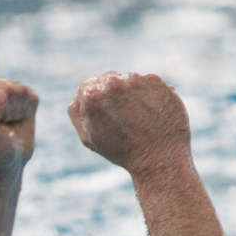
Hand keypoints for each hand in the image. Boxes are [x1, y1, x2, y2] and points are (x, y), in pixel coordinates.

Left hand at [0, 74, 38, 179]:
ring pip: (20, 91)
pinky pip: (31, 97)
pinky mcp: (16, 91)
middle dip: (9, 111)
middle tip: (1, 127)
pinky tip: (17, 120)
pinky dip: (28, 112)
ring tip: (8, 124)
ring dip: (19, 113)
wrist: (6, 162)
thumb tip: (0, 94)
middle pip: (8, 88)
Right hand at [68, 72, 190, 178]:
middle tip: (123, 117)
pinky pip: (147, 82)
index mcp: (91, 97)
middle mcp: (112, 83)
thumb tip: (81, 95)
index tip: (105, 114)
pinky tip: (151, 112)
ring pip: (127, 80)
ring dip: (131, 93)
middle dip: (111, 94)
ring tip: (138, 117)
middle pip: (106, 78)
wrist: (158, 157)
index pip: (86, 87)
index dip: (94, 102)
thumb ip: (77, 113)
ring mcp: (135, 81)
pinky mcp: (155, 82)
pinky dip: (149, 94)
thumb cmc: (121, 151)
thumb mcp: (88, 137)